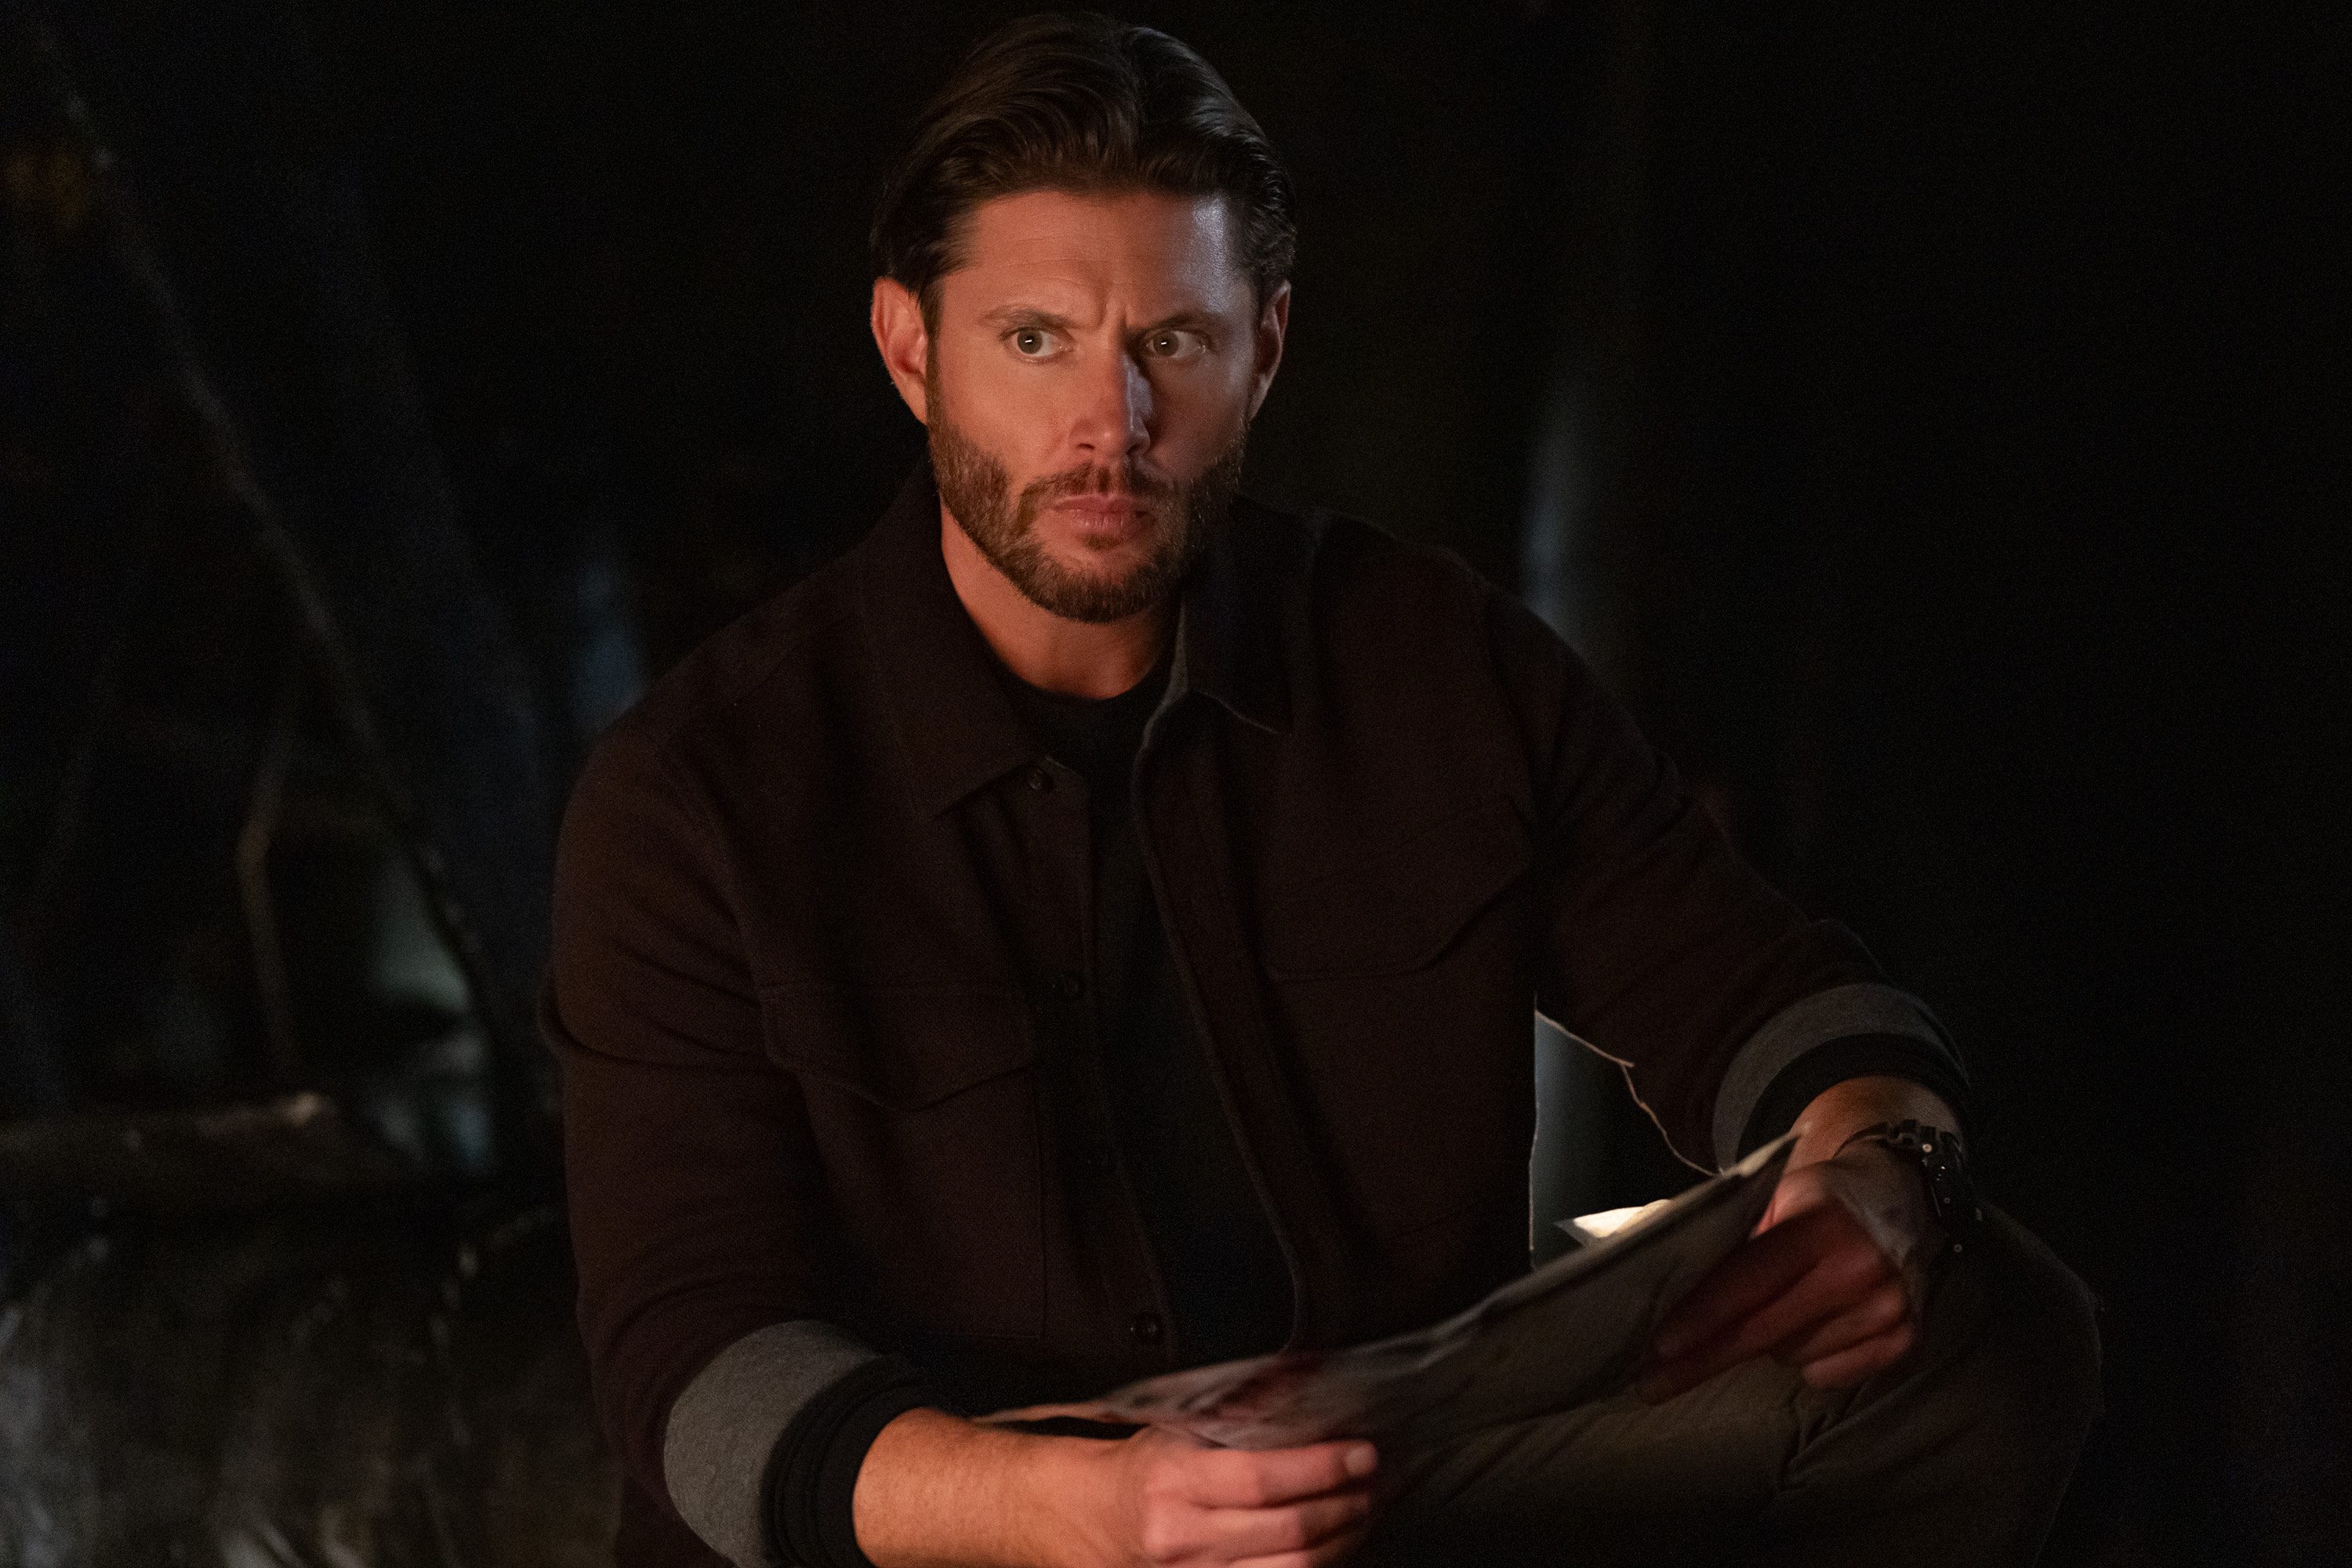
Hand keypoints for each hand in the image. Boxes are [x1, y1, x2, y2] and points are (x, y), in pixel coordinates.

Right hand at [852, 1408, 1378, 1567]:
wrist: (1067, 1522)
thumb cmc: (1126, 1472)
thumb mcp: (1173, 1430)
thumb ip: (1237, 1413)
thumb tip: (1303, 1381)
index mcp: (1173, 1485)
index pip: (1265, 1479)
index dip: (1324, 1469)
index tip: (1362, 1453)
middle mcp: (1181, 1542)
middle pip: (1290, 1536)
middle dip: (1347, 1508)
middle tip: (1375, 1483)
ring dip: (1342, 1545)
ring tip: (1363, 1515)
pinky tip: (1330, 1552)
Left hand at [1636, 1138, 1933, 1400]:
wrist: (1904, 1196)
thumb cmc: (1821, 1201)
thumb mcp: (1776, 1199)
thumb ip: (1732, 1237)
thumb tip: (1662, 1278)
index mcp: (1819, 1224)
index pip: (1749, 1279)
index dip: (1702, 1314)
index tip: (1661, 1345)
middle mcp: (1858, 1269)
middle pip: (1763, 1330)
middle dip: (1702, 1357)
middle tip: (1650, 1383)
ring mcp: (1887, 1309)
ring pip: (1791, 1356)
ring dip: (1768, 1343)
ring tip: (1777, 1308)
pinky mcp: (1905, 1340)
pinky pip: (1828, 1374)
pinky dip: (1809, 1358)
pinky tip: (1816, 1325)